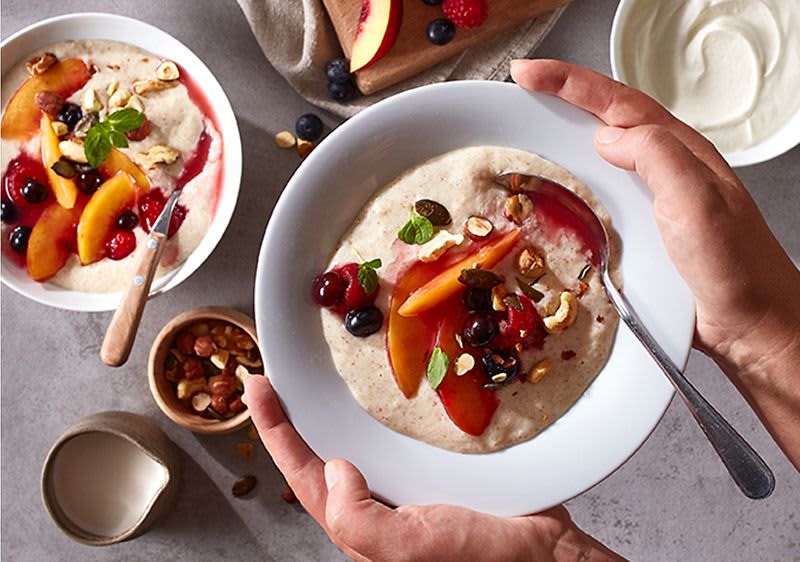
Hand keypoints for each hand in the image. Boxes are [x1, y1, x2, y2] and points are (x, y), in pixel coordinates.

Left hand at [243, 376, 621, 561]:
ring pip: (359, 439)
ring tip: (318, 371)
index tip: (258, 388)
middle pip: (323, 453)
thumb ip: (360, 520)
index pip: (304, 475)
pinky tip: (387, 385)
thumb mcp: (411, 549)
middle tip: (278, 374)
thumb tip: (334, 470)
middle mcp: (376, 502)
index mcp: (360, 524)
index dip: (276, 430)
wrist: (545, 555)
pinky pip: (396, 433)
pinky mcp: (431, 467)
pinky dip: (382, 408)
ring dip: (337, 405)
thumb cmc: (480, 560)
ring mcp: (403, 483)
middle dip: (295, 414)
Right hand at [510, 59, 799, 465]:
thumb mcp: (698, 199)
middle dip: (562, 98)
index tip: (528, 74)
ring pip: (601, 153)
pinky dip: (572, 180)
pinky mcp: (643, 228)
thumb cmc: (734, 265)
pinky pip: (601, 190)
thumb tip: (608, 135)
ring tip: (528, 130)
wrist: (751, 322)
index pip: (618, 102)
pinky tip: (556, 189)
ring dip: (564, 136)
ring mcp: (653, 197)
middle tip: (520, 91)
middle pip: (608, 117)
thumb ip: (656, 156)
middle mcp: (665, 167)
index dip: (570, 83)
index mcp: (679, 151)